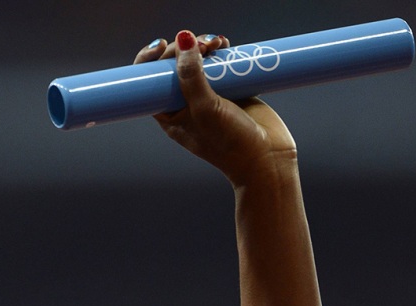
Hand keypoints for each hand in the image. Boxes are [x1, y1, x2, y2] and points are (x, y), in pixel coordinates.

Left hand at [134, 31, 296, 184]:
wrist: (265, 157)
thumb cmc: (229, 142)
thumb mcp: (204, 109)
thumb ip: (191, 75)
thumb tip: (182, 38)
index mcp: (171, 115)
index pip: (150, 83)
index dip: (151, 61)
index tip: (163, 46)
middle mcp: (187, 104)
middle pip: (175, 66)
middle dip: (184, 49)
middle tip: (202, 46)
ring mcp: (208, 95)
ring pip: (198, 61)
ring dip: (204, 45)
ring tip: (217, 43)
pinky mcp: (229, 88)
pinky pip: (220, 62)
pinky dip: (221, 50)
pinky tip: (226, 45)